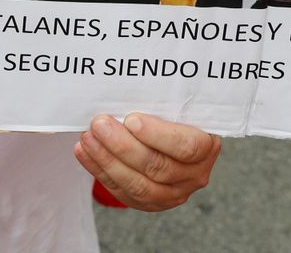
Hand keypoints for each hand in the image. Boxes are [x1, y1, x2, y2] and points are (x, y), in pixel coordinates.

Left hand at [75, 113, 221, 211]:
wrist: (170, 137)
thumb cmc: (172, 115)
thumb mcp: (176, 105)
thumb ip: (162, 102)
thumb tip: (130, 87)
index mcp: (206, 147)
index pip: (185, 146)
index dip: (157, 135)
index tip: (131, 120)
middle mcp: (193, 175)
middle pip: (157, 167)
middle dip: (123, 146)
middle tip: (98, 124)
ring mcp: (173, 193)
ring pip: (139, 185)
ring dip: (107, 160)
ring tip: (87, 138)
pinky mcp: (151, 203)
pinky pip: (123, 192)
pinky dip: (100, 171)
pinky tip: (84, 153)